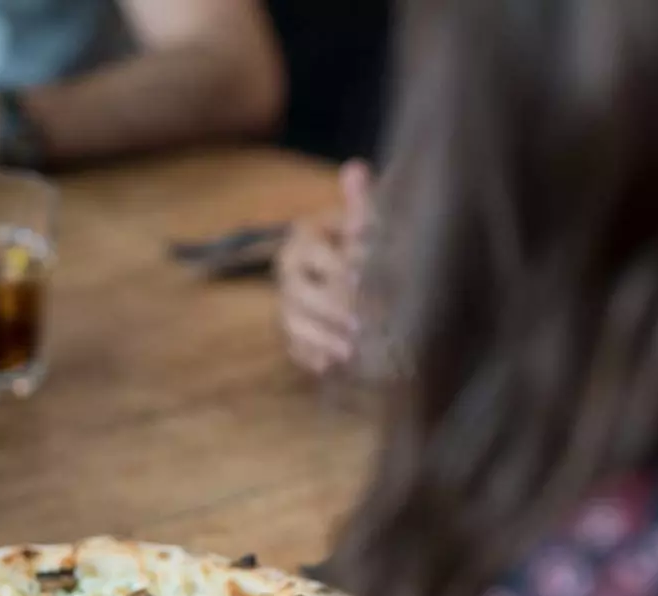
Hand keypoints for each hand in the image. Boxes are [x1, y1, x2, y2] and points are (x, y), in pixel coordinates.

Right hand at [277, 160, 374, 374]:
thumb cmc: (364, 246)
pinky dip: (316, 359)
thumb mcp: (366, 224)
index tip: (370, 279)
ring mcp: (287, 309)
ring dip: (325, 338)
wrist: (356, 281)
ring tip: (355, 349)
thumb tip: (356, 168)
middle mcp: (288, 276)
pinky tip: (336, 366)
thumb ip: (363, 204)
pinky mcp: (293, 338)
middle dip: (337, 309)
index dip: (348, 268)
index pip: (321, 257)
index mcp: (302, 241)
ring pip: (297, 325)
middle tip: (369, 321)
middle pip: (305, 296)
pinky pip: (298, 351)